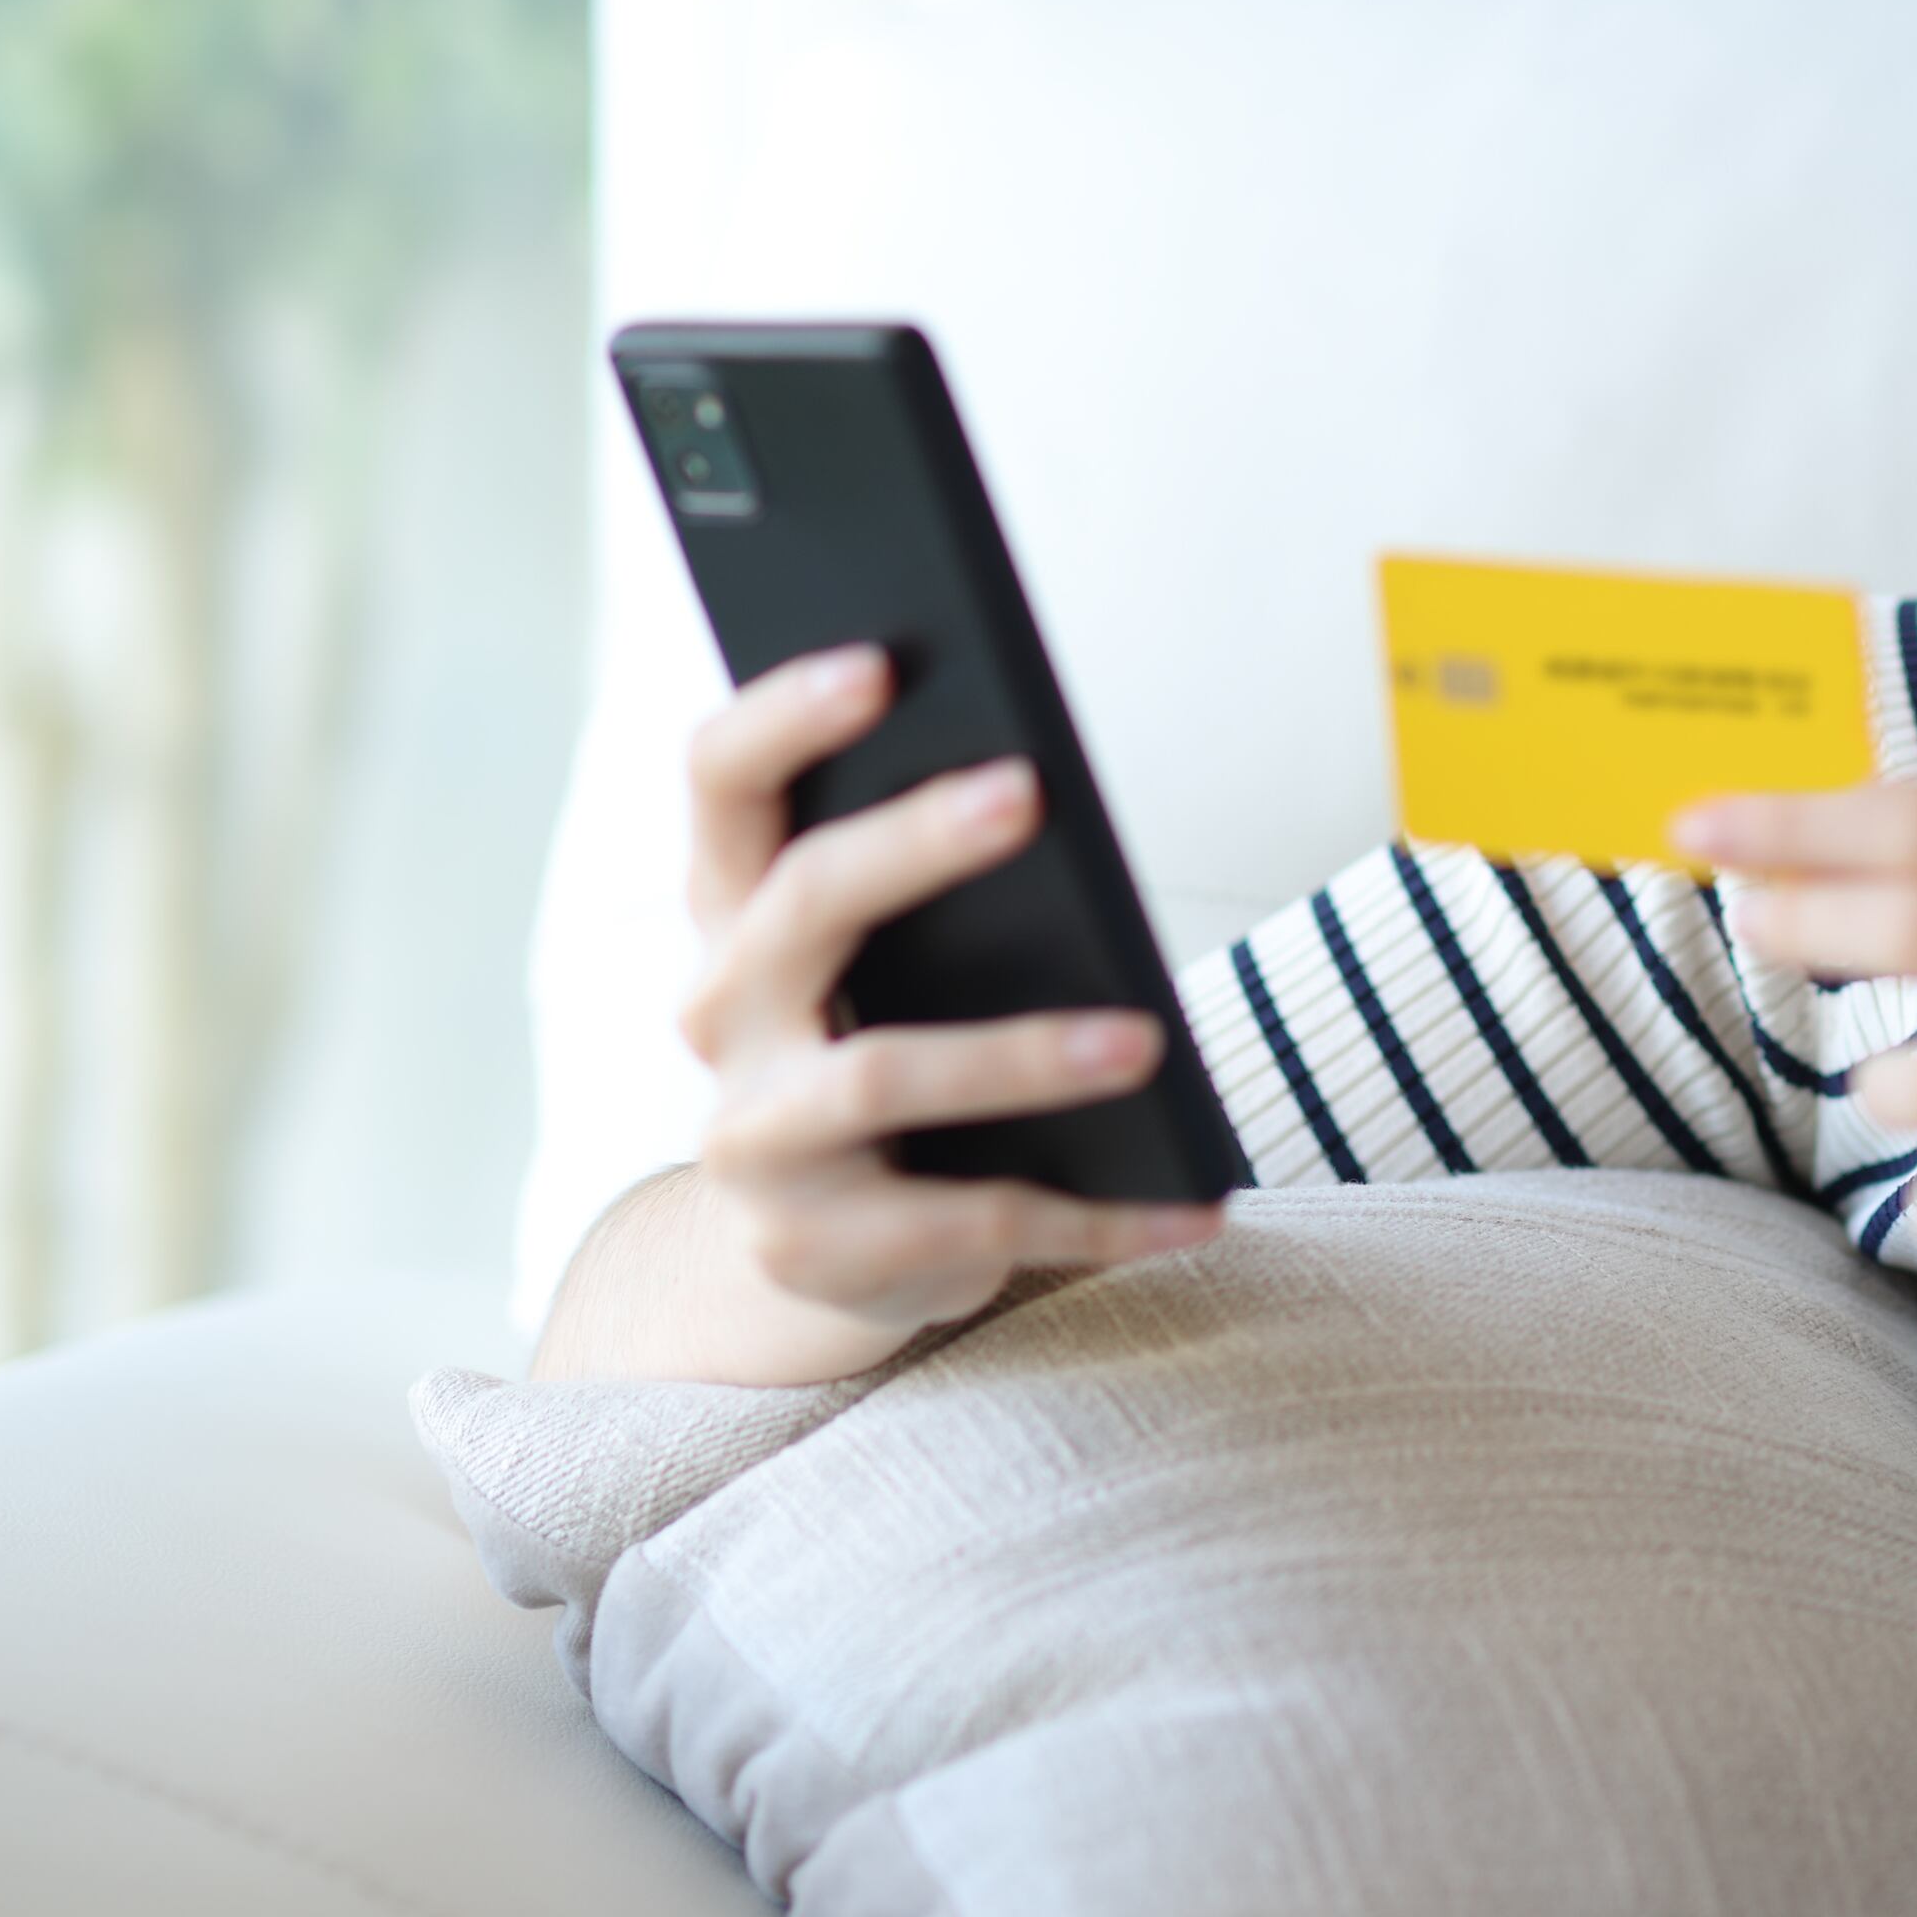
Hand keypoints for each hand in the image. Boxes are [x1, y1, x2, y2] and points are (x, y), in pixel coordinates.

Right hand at [677, 645, 1223, 1346]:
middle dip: (914, 840)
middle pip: (803, 903)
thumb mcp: (884, 960)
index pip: (721, 781)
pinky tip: (1195, 1204)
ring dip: (1022, 1052)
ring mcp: (758, 1140)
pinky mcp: (818, 1249)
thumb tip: (1045, 790)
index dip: (783, 715)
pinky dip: (1097, 1216)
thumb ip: (928, 879)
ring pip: (881, 1072)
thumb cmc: (883, 1048)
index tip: (882, 662)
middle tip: (1028, 791)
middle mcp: (722, 1015)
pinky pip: (971, 1221)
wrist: (824, 1254)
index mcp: (734, 911)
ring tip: (1145, 1038)